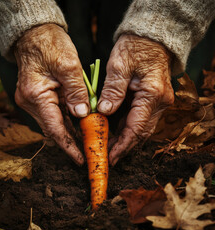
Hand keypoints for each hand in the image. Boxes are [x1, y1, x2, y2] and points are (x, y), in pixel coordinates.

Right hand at [14, 24, 89, 164]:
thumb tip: (82, 114)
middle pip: (54, 129)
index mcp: (36, 95)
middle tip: (90, 148)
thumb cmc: (51, 45)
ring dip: (70, 132)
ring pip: (54, 123)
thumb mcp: (69, 65)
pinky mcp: (39, 98)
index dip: (68, 146)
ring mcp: (33, 101)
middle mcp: (31, 102)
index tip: (80, 159)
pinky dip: (67, 121)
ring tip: (88, 139)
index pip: (54, 128)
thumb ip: (76, 91)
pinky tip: (80, 125)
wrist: (36, 35)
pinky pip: (54, 114)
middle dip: (72, 141)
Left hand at [97, 34, 173, 165]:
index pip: (136, 128)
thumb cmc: (135, 48)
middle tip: (107, 155)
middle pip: (141, 132)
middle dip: (124, 146)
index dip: (122, 145)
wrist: (151, 39)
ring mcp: (158, 102)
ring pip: (141, 128)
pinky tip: (115, 132)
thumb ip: (113, 90)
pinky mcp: (153, 100)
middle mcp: (160, 102)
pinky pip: (141, 119)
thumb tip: (104, 112)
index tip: (110, 157)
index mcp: (153, 94)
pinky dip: (128, 128)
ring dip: (125, 139)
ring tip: (108, 146)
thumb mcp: (119, 65)